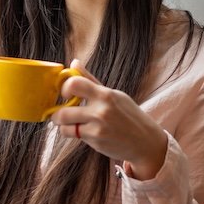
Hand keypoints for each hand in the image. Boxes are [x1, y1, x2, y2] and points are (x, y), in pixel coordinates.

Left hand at [49, 59, 168, 179]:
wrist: (146, 141)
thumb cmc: (128, 116)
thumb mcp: (114, 95)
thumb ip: (90, 80)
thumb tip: (74, 62)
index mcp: (105, 94)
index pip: (74, 84)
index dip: (64, 88)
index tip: (65, 94)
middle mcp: (101, 110)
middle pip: (64, 111)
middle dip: (57, 114)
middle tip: (60, 114)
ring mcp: (98, 127)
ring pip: (64, 126)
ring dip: (63, 125)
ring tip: (69, 124)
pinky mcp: (96, 140)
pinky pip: (73, 135)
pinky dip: (72, 134)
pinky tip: (81, 131)